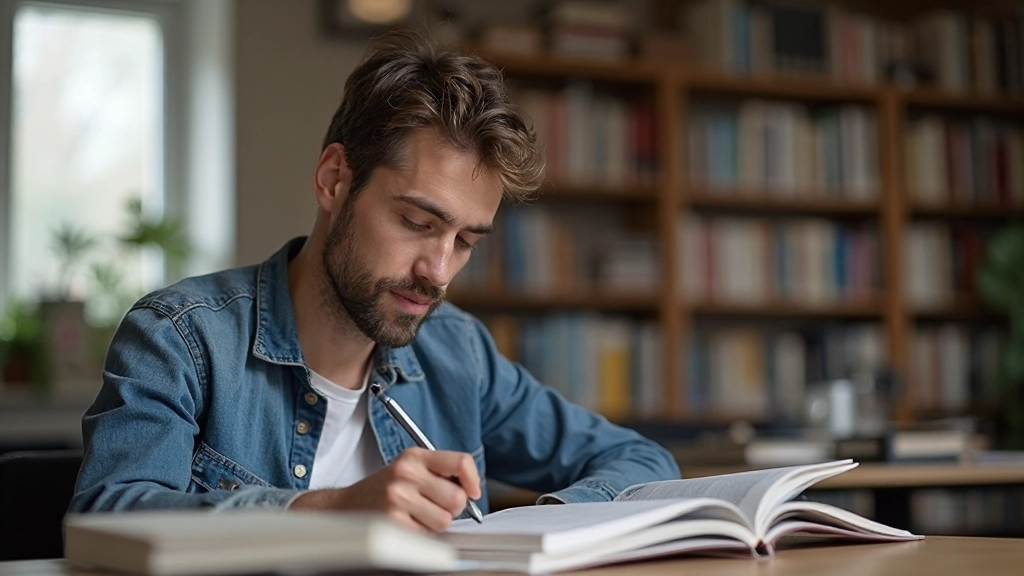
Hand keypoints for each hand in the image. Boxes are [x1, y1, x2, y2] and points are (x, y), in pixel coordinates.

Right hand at [289, 447, 481, 532]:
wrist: (345, 505)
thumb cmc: (384, 489)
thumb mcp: (409, 467)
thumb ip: (440, 472)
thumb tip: (472, 491)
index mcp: (414, 456)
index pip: (460, 461)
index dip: (473, 479)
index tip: (472, 491)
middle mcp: (406, 473)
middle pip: (457, 497)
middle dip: (452, 507)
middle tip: (436, 506)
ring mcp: (398, 497)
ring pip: (444, 520)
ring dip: (436, 523)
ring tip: (419, 516)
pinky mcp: (392, 521)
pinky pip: (427, 535)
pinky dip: (422, 535)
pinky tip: (408, 524)